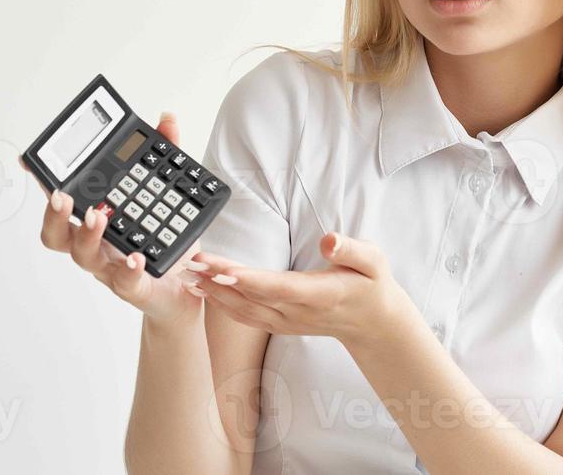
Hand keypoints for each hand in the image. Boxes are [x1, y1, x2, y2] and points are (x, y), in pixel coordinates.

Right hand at [22, 111, 200, 325]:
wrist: (188, 287)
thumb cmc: (166, 239)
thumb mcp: (170, 191)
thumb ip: (167, 153)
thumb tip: (166, 119)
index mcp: (97, 221)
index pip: (63, 202)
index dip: (43, 184)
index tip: (29, 162)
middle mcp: (97, 245)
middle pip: (58, 235)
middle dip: (54, 214)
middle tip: (61, 196)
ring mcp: (112, 267)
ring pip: (84, 256)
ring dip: (88, 235)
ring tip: (99, 216)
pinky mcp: (136, 287)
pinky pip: (125, 282)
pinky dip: (129, 270)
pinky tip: (136, 257)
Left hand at [188, 233, 421, 348]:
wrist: (372, 323)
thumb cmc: (372, 284)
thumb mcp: (374, 261)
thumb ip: (351, 250)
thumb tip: (329, 239)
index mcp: (319, 295)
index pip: (278, 286)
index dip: (248, 279)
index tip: (222, 268)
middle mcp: (298, 312)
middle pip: (252, 296)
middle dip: (220, 279)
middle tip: (193, 262)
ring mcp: (287, 321)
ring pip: (243, 308)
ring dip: (214, 292)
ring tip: (189, 274)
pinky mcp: (279, 324)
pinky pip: (246, 316)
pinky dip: (222, 304)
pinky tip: (205, 291)